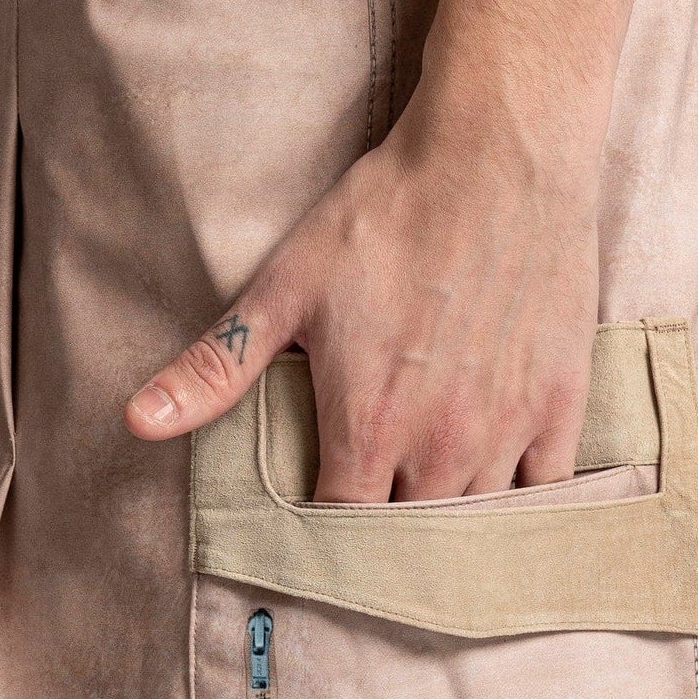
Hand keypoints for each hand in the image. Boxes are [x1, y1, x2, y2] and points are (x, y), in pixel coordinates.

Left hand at [124, 67, 600, 502]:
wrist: (498, 153)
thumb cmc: (386, 214)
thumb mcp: (285, 287)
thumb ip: (217, 367)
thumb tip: (137, 421)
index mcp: (368, 427)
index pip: (340, 533)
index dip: (322, 545)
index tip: (312, 536)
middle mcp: (441, 445)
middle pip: (411, 541)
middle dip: (385, 544)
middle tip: (371, 530)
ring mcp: (508, 428)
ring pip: (479, 524)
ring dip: (452, 529)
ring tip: (429, 518)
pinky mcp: (560, 403)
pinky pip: (547, 493)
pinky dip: (522, 506)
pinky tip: (502, 500)